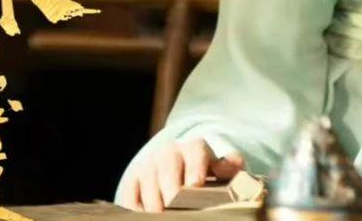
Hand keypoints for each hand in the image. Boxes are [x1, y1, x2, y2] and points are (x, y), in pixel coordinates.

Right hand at [115, 136, 242, 211]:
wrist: (183, 171)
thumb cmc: (208, 175)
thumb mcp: (224, 170)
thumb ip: (231, 167)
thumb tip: (227, 167)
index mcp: (195, 147)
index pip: (195, 152)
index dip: (195, 167)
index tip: (195, 183)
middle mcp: (170, 152)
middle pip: (168, 166)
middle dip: (171, 187)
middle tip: (174, 203)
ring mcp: (149, 165)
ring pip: (147, 179)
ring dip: (153, 199)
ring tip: (161, 214)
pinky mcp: (134, 179)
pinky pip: (130, 192)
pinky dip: (135, 205)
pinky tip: (144, 214)